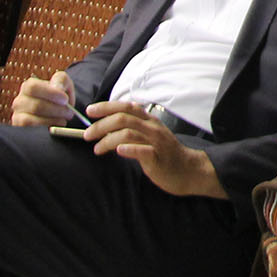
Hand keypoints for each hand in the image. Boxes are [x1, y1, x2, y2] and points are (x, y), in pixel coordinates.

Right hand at [11, 69, 78, 127]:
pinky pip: (31, 130)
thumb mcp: (63, 83)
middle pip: (36, 106)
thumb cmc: (59, 95)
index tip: (65, 99)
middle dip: (56, 110)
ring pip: (32, 120)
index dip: (50, 93)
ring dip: (52, 120)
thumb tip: (58, 88)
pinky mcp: (20, 128)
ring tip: (64, 119)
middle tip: (69, 112)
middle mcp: (20, 100)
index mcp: (29, 86)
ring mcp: (17, 115)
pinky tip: (56, 125)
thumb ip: (61, 80)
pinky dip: (46, 127)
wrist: (58, 111)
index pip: (33, 87)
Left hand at [83, 102, 224, 198]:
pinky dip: (128, 149)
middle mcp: (152, 128)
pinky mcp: (158, 158)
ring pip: (128, 133)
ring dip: (108, 140)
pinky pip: (142, 151)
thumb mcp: (150, 135)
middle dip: (101, 125)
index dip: (106, 107)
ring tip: (97, 149)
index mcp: (149, 121)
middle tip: (88, 135)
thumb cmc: (166, 154)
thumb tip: (109, 125)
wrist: (189, 170)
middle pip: (123, 118)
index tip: (90, 111)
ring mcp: (156, 142)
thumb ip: (134, 128)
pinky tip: (119, 151)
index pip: (126, 106)